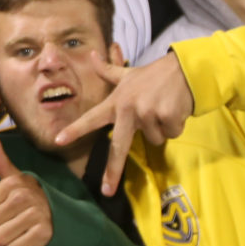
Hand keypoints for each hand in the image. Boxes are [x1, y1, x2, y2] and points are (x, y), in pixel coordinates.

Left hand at [0, 136, 52, 245]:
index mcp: (12, 182)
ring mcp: (35, 215)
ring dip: (6, 239)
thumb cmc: (27, 196)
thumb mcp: (13, 179)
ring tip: (19, 229)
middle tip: (12, 220)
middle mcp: (23, 197)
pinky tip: (26, 238)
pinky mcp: (43, 234)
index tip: (3, 206)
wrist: (59, 215)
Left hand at [55, 53, 196, 195]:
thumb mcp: (128, 73)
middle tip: (106, 191)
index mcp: (116, 101)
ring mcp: (147, 113)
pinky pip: (170, 134)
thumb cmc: (154, 75)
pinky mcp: (166, 117)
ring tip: (163, 108)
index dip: (75, 129)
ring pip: (154, 140)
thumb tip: (91, 54)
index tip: (59, 140)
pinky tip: (175, 109)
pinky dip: (175, 125)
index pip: (92, 118)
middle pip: (118, 146)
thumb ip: (108, 69)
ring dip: (161, 128)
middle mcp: (128, 109)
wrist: (185, 69)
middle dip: (112, 171)